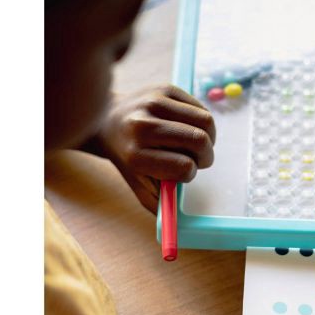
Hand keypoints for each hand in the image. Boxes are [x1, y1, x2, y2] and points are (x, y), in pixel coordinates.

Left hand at [85, 85, 215, 212]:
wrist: (105, 120)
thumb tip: (175, 227)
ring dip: (209, 137)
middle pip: (199, 141)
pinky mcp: (164, 88)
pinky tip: (189, 125)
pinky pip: (200, 107)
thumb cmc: (128, 156)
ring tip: (198, 143)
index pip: (184, 167)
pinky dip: (202, 121)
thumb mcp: (137, 184)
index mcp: (135, 155)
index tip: (184, 172)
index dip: (190, 173)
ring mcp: (153, 103)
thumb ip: (158, 204)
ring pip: (205, 121)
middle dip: (207, 155)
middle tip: (201, 159)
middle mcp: (142, 126)